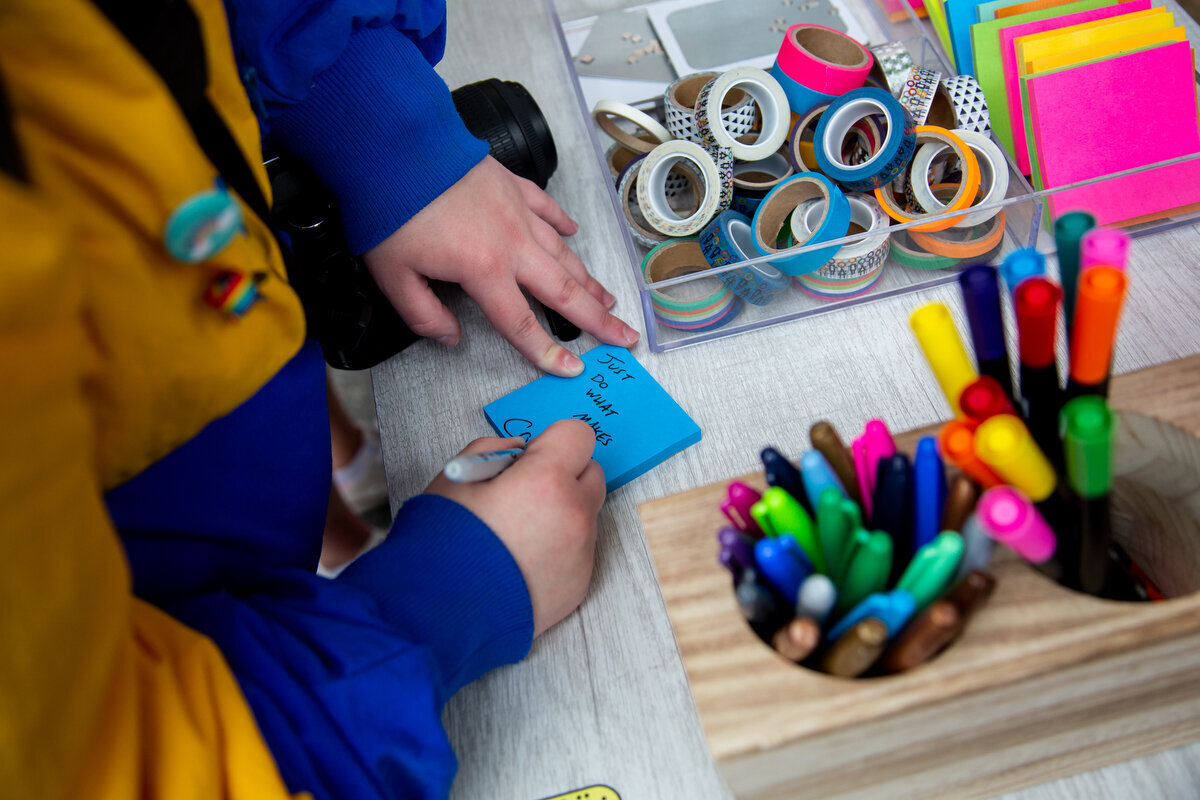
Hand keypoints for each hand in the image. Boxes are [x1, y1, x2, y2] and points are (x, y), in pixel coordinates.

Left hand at [363, 156, 639, 376]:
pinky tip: (574, 231)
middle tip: (624, 336)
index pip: (521, 322)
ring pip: (562, 252)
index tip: (571, 368)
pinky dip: (563, 223)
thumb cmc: (390, 208)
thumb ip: (423, 314)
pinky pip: (546, 208)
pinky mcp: (511, 185)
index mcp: (483, 269)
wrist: (395, 146)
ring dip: (586, 279)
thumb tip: (449, 336)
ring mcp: (516, 211)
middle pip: (562, 290)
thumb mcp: (393, 274)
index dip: (547, 350)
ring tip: (606, 299)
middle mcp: (511, 242)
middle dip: (597, 318)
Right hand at [424, 420, 604, 635]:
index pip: (579, 435)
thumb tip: (519, 451)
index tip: (533, 456)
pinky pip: (579, 553)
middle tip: (525, 492)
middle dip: (564, 475)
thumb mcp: (456, 476)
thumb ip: (494, 450)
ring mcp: (580, 554)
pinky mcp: (578, 585)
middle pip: (592, 474)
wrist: (438, 613)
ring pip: (586, 516)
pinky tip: (522, 561)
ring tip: (518, 534)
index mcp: (546, 481)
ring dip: (563, 515)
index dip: (553, 442)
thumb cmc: (443, 546)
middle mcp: (574, 516)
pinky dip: (559, 551)